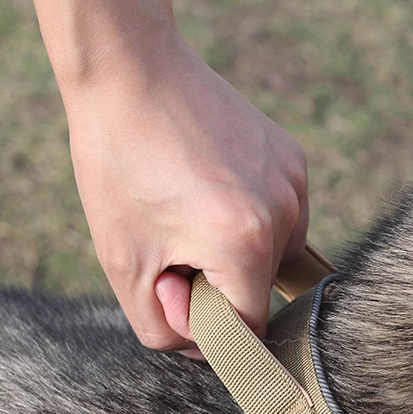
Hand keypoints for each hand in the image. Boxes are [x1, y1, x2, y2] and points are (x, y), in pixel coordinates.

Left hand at [62, 24, 307, 353]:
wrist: (132, 71)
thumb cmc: (118, 167)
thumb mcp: (122, 263)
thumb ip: (164, 330)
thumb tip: (204, 342)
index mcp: (243, 245)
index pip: (249, 330)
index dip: (206, 325)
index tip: (171, 290)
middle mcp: (283, 213)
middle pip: (262, 291)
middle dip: (219, 285)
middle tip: (170, 241)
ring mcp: (294, 182)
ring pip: (276, 254)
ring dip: (239, 253)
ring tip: (190, 209)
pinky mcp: (294, 158)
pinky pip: (281, 214)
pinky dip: (250, 217)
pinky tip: (210, 185)